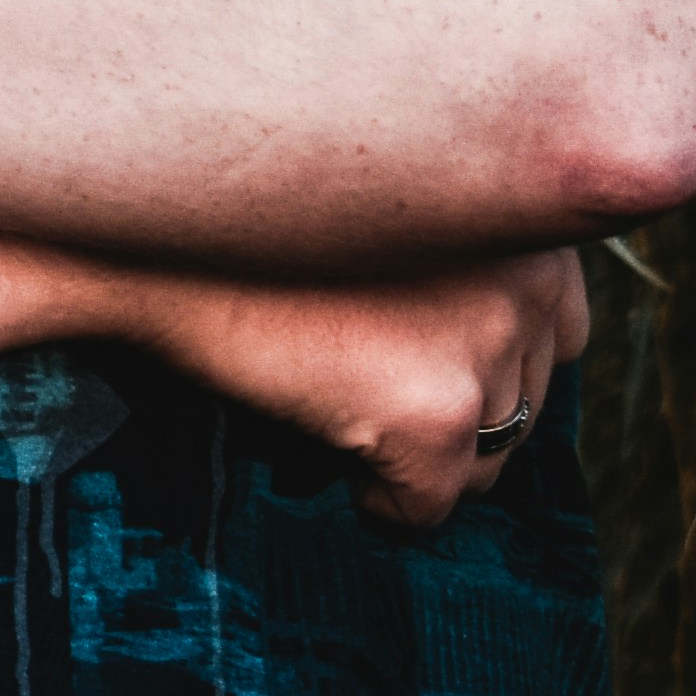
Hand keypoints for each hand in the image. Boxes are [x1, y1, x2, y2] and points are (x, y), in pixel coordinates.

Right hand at [113, 246, 587, 528]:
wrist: (135, 229)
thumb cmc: (237, 205)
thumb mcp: (376, 189)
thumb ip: (450, 236)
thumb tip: (486, 333)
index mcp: (521, 205)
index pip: (559, 320)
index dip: (482, 347)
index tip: (412, 349)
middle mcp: (529, 268)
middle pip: (531, 393)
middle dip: (457, 405)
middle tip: (368, 388)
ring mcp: (486, 341)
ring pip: (490, 456)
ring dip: (427, 456)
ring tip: (345, 421)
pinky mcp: (432, 414)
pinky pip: (429, 506)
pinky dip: (384, 504)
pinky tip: (327, 460)